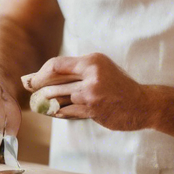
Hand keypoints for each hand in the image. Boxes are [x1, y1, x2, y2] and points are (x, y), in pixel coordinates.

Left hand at [24, 53, 151, 130]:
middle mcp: (91, 75)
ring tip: (40, 103)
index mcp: (93, 61)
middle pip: (54, 82)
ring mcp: (91, 94)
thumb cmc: (119, 86)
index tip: (32, 79)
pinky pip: (67, 111)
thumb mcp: (101, 69)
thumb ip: (79, 70)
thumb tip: (47, 74)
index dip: (41, 73)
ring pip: (58, 98)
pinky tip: (55, 112)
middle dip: (38, 88)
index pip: (57, 64)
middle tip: (29, 90)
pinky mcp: (93, 110)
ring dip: (46, 102)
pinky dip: (58, 112)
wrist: (143, 104)